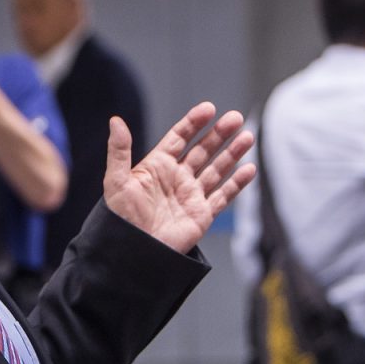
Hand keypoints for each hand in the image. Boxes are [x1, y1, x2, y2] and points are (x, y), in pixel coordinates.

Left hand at [103, 102, 255, 253]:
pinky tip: (249, 169)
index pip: (179, 138)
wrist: (133, 254)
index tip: (209, 109)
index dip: (194, 123)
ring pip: (217, 169)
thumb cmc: (120, 219)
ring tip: (247, 137)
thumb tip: (116, 120)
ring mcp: (191, 196)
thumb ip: (119, 151)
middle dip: (219, 134)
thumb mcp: (117, 182)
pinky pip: (223, 196)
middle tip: (235, 118)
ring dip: (232, 153)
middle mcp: (177, 178)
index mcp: (157, 166)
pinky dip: (237, 183)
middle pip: (203, 150)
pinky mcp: (202, 215)